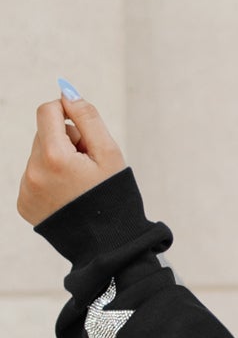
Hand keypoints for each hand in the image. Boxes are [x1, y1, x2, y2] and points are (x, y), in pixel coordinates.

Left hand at [16, 89, 126, 225]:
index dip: (65, 112)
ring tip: (79, 184)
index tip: (80, 124)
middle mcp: (33, 172)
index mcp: (55, 157)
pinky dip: (49, 180)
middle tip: (88, 165)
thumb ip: (87, 117)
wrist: (108, 245)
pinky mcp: (23, 203)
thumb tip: (67, 92)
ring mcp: (26, 189)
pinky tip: (68, 196)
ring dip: (57, 160)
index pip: (46, 111)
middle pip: (43, 134)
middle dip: (64, 141)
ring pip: (38, 156)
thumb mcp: (109, 153)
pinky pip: (33, 177)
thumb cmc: (113, 197)